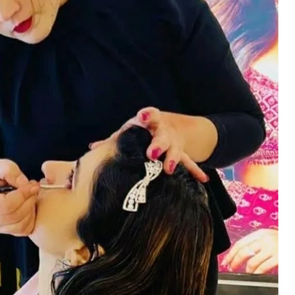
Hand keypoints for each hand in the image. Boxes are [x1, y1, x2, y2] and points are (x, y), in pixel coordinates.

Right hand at [0, 160, 39, 236]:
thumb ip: (9, 171)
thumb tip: (23, 183)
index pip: (6, 205)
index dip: (23, 195)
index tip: (32, 185)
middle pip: (15, 215)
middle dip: (29, 200)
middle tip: (34, 188)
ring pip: (22, 224)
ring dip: (31, 209)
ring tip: (30, 196)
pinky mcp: (8, 232)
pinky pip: (25, 229)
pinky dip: (31, 218)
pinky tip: (28, 206)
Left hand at [90, 107, 208, 182]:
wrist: (170, 126)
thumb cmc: (143, 129)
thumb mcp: (131, 130)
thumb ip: (114, 140)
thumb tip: (92, 148)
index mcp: (150, 121)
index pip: (149, 115)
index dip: (147, 115)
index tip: (142, 116)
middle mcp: (163, 131)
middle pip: (162, 137)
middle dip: (158, 145)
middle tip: (152, 154)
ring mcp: (174, 143)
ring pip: (175, 150)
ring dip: (172, 159)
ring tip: (169, 169)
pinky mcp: (182, 153)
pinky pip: (189, 162)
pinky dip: (195, 171)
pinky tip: (202, 180)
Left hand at [222, 228, 280, 273]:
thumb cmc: (283, 242)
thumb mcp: (270, 237)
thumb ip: (257, 243)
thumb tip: (241, 253)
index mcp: (261, 233)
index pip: (240, 243)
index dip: (231, 253)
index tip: (225, 261)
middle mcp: (265, 239)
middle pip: (243, 251)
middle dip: (234, 262)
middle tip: (231, 268)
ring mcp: (272, 249)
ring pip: (252, 261)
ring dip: (247, 270)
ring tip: (247, 273)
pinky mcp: (279, 258)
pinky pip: (263, 268)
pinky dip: (257, 273)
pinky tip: (256, 275)